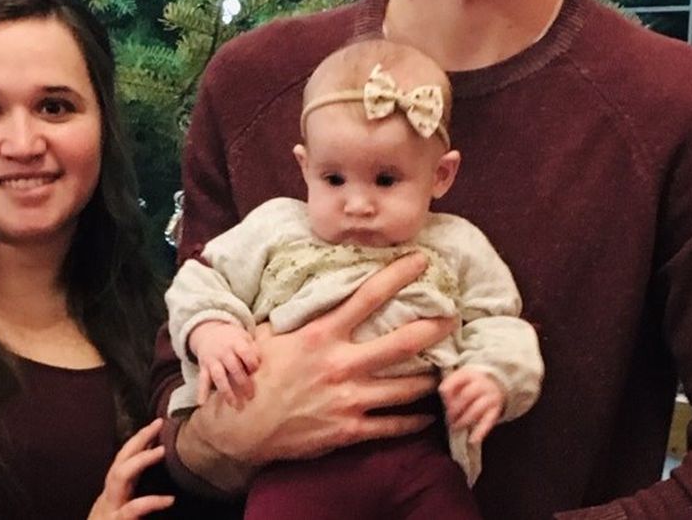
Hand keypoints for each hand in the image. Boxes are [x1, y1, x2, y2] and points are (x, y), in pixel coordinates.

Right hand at [87, 417, 174, 518]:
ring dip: (140, 461)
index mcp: (113, 498)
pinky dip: (150, 502)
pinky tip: (168, 500)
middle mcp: (107, 501)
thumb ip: (136, 501)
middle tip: (158, 424)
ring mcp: (108, 512)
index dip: (138, 443)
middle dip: (137, 441)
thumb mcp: (125, 517)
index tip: (156, 427)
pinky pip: (132, 510)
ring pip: (118, 478)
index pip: (122, 463)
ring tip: (162, 451)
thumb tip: (167, 491)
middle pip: (119, 462)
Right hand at [181, 252, 455, 473]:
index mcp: (321, 335)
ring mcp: (347, 400)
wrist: (238, 426)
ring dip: (430, 378)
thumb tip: (317, 287)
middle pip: (401, 343)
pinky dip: (415, 421)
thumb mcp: (272, 333)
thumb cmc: (255, 373)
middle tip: (453, 319)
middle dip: (433, 329)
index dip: (398, 275)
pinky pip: (392, 426)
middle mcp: (340, 364)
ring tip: (448, 370)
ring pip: (405, 388)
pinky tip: (428, 415)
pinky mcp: (347, 431)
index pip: (368, 296)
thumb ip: (301, 314)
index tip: (421, 261)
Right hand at [189, 320, 259, 406]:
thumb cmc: (232, 338)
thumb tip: (262, 363)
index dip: (251, 362)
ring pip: (219, 376)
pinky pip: (202, 380)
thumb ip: (253, 348)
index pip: (245, 352)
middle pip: (233, 367)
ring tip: (235, 405)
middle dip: (242, 382)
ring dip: (227, 391)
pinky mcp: (204, 367)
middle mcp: (223, 351)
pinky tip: (202, 403)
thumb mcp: (243, 336)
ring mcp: (212, 360)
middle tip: (251, 396)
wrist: (208, 331)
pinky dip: (201, 391)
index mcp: (235, 342)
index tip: (256, 370)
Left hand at [440, 367, 504, 444]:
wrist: (496, 383)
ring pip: (477, 409)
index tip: (444, 404)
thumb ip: (450, 386)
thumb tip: (443, 398)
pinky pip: (488, 421)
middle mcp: (481, 384)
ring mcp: (490, 396)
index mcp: (468, 374)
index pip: (455, 381)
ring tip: (456, 427)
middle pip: (466, 395)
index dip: (447, 394)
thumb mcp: (460, 379)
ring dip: (464, 420)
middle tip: (449, 419)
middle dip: (455, 409)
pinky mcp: (496, 409)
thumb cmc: (471, 384)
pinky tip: (472, 440)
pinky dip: (480, 432)